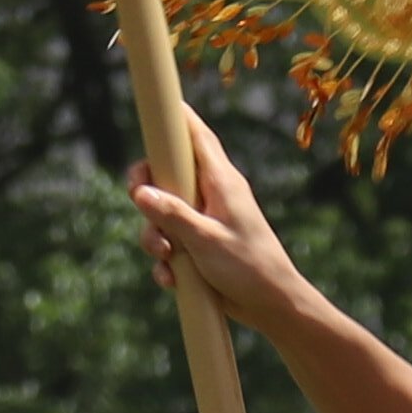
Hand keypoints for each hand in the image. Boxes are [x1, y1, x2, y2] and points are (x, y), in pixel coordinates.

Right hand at [130, 122, 315, 332]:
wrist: (272, 306)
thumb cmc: (248, 267)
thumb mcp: (206, 240)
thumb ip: (172, 215)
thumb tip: (140, 193)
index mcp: (221, 181)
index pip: (196, 136)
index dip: (176, 117)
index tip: (156, 106)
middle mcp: (212, 195)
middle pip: (166, 174)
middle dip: (146, 192)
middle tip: (139, 202)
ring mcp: (205, 220)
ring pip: (162, 214)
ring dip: (155, 236)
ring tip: (167, 257)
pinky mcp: (199, 246)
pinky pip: (170, 243)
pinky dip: (166, 261)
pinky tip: (173, 279)